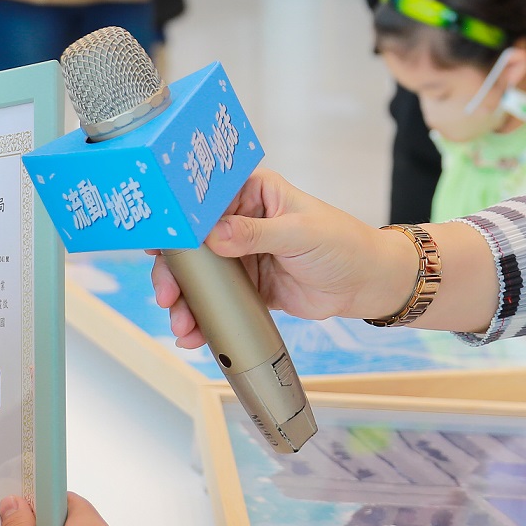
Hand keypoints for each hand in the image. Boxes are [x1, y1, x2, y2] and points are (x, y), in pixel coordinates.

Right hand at [149, 169, 418, 345]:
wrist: (366, 284)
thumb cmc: (342, 244)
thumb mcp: (299, 233)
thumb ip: (256, 233)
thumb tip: (215, 234)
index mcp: (253, 191)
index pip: (205, 200)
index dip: (178, 220)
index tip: (159, 243)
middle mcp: (241, 220)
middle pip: (194, 243)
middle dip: (177, 271)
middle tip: (168, 295)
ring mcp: (242, 254)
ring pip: (201, 276)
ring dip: (186, 300)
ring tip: (181, 324)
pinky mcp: (248, 285)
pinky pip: (217, 300)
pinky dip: (203, 316)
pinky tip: (194, 334)